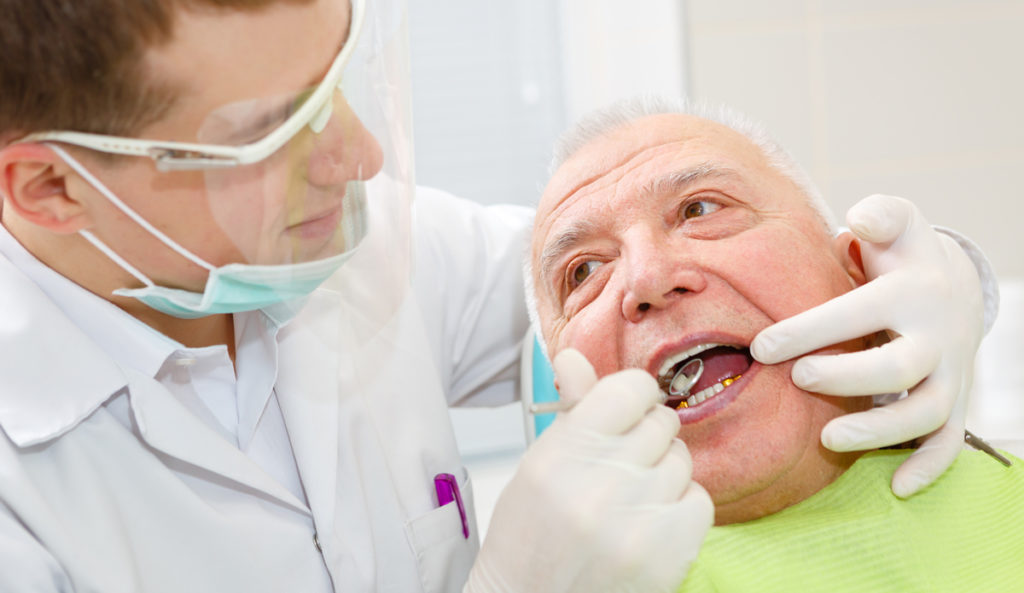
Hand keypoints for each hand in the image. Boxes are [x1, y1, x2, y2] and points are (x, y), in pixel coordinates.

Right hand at [465, 349, 712, 592]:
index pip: (631, 389)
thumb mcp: (540, 463)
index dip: (633, 396)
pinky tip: (648, 523)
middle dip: (644, 438)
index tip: (626, 410)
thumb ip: (571, 409)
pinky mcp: (669, 553)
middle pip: (661, 423)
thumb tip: (573, 357)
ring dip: (662, 474)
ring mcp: (639, 520)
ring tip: (629, 500)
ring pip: (681, 461)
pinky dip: (680, 508)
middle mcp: (603, 482)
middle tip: (620, 465)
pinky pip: (700, 501)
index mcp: (565, 451)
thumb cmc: (530, 532)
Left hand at [750, 194, 984, 497]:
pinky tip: (896, 487)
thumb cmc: (904, 254)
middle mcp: (936, 336)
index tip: (761, 346)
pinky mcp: (953, 400)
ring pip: (926, 412)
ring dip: (880, 430)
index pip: (861, 312)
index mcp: (912, 292)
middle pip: (899, 366)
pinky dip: (928, 466)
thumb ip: (881, 214)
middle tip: (798, 378)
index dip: (812, 329)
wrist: (956, 285)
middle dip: (848, 377)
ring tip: (827, 439)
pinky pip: (948, 441)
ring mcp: (948, 372)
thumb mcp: (899, 222)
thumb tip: (859, 221)